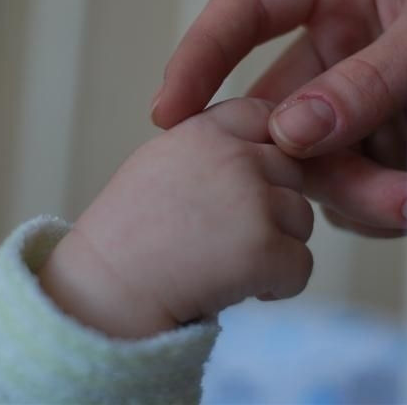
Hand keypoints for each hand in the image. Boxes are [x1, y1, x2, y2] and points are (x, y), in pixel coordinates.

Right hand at [39, 98, 313, 338]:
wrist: (104, 290)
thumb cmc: (126, 234)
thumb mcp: (161, 163)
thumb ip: (211, 147)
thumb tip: (263, 149)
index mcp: (205, 132)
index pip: (266, 116)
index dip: (270, 149)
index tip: (254, 183)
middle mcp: (233, 157)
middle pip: (293, 172)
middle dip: (275, 206)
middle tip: (235, 237)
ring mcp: (251, 201)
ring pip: (303, 219)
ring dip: (278, 246)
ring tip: (230, 264)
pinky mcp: (264, 249)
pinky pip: (302, 265)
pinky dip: (279, 286)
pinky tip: (241, 289)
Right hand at [153, 0, 406, 234]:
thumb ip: (365, 81)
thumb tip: (294, 132)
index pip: (244, 10)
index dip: (201, 55)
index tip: (170, 109)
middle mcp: (332, 47)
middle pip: (280, 109)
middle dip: (301, 157)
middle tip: (339, 188)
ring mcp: (350, 101)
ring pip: (317, 160)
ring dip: (357, 191)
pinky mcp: (375, 144)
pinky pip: (355, 186)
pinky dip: (383, 204)